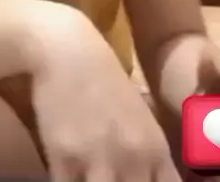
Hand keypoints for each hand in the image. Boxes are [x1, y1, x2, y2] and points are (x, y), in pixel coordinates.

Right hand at [31, 9, 180, 181]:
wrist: (69, 51)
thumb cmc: (106, 84)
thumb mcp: (141, 120)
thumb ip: (150, 158)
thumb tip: (154, 179)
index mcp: (156, 151)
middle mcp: (133, 159)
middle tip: (116, 181)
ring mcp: (99, 160)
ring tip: (93, 180)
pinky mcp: (64, 158)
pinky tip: (68, 178)